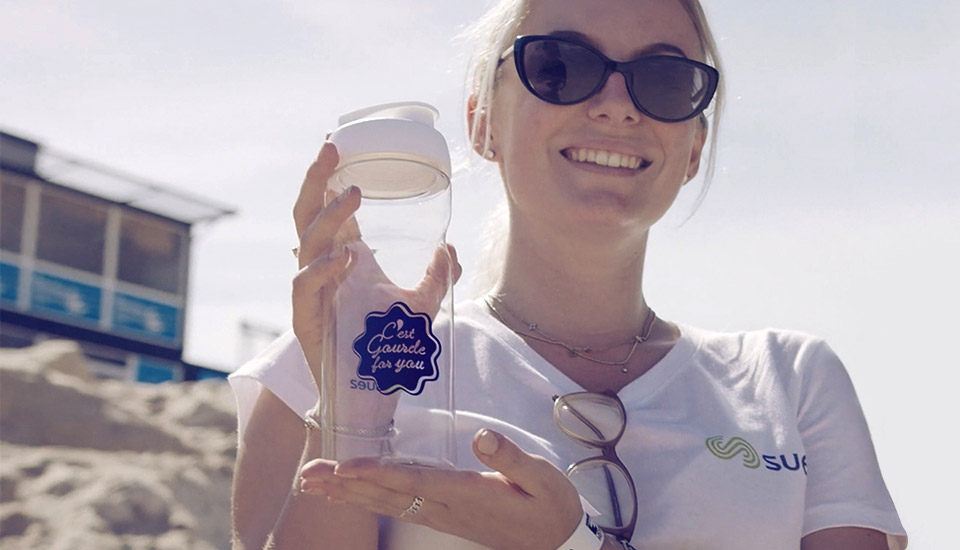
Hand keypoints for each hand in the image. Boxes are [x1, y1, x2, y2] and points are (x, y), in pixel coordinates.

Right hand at [291, 141, 460, 429]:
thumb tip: (451, 247)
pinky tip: (349, 257)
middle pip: (308, 212)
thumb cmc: (385, 346)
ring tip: (355, 195)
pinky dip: (324, 267)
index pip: (330, 207)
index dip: (329, 174)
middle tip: (332, 148)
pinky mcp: (304, 318)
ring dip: (330, 215)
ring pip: (306, 240)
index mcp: (343, 255)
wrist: (367, 392)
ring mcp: (311, 291)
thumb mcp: (420, 305)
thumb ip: (438, 277)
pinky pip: (304, 285)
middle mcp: (322, 266)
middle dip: (316, 177)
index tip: (339, 141)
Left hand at [299, 429, 583, 549]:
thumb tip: (483, 437)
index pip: (413, 480)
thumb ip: (512, 458)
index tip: (344, 466)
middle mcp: (446, 506)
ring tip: (313, 485)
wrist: (557, 542)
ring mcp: (442, 514)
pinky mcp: (442, 516)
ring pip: (386, 504)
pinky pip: (396, 507)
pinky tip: (348, 495)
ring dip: (348, 495)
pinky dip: (367, 500)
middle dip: (346, 485)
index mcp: (467, 492)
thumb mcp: (543, 478)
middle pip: (387, 494)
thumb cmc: (551, 505)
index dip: (376, 472)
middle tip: (308, 475)